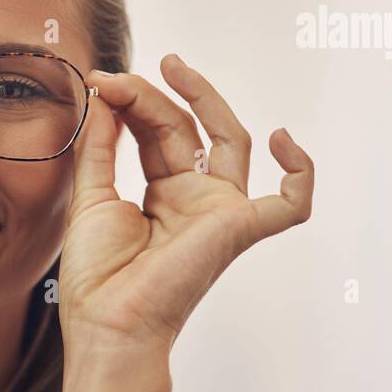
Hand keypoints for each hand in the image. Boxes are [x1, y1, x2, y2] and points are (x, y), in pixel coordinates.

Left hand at [59, 53, 314, 368]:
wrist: (106, 323)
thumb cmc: (97, 277)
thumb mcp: (90, 196)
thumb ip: (99, 145)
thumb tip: (105, 95)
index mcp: (162, 194)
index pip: (157, 133)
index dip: (132, 103)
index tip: (101, 82)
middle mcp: (196, 199)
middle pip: (188, 128)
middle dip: (158, 95)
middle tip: (129, 72)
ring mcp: (220, 211)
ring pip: (228, 140)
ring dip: (201, 99)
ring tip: (169, 68)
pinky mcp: (239, 229)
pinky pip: (290, 205)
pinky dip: (300, 173)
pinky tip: (284, 138)